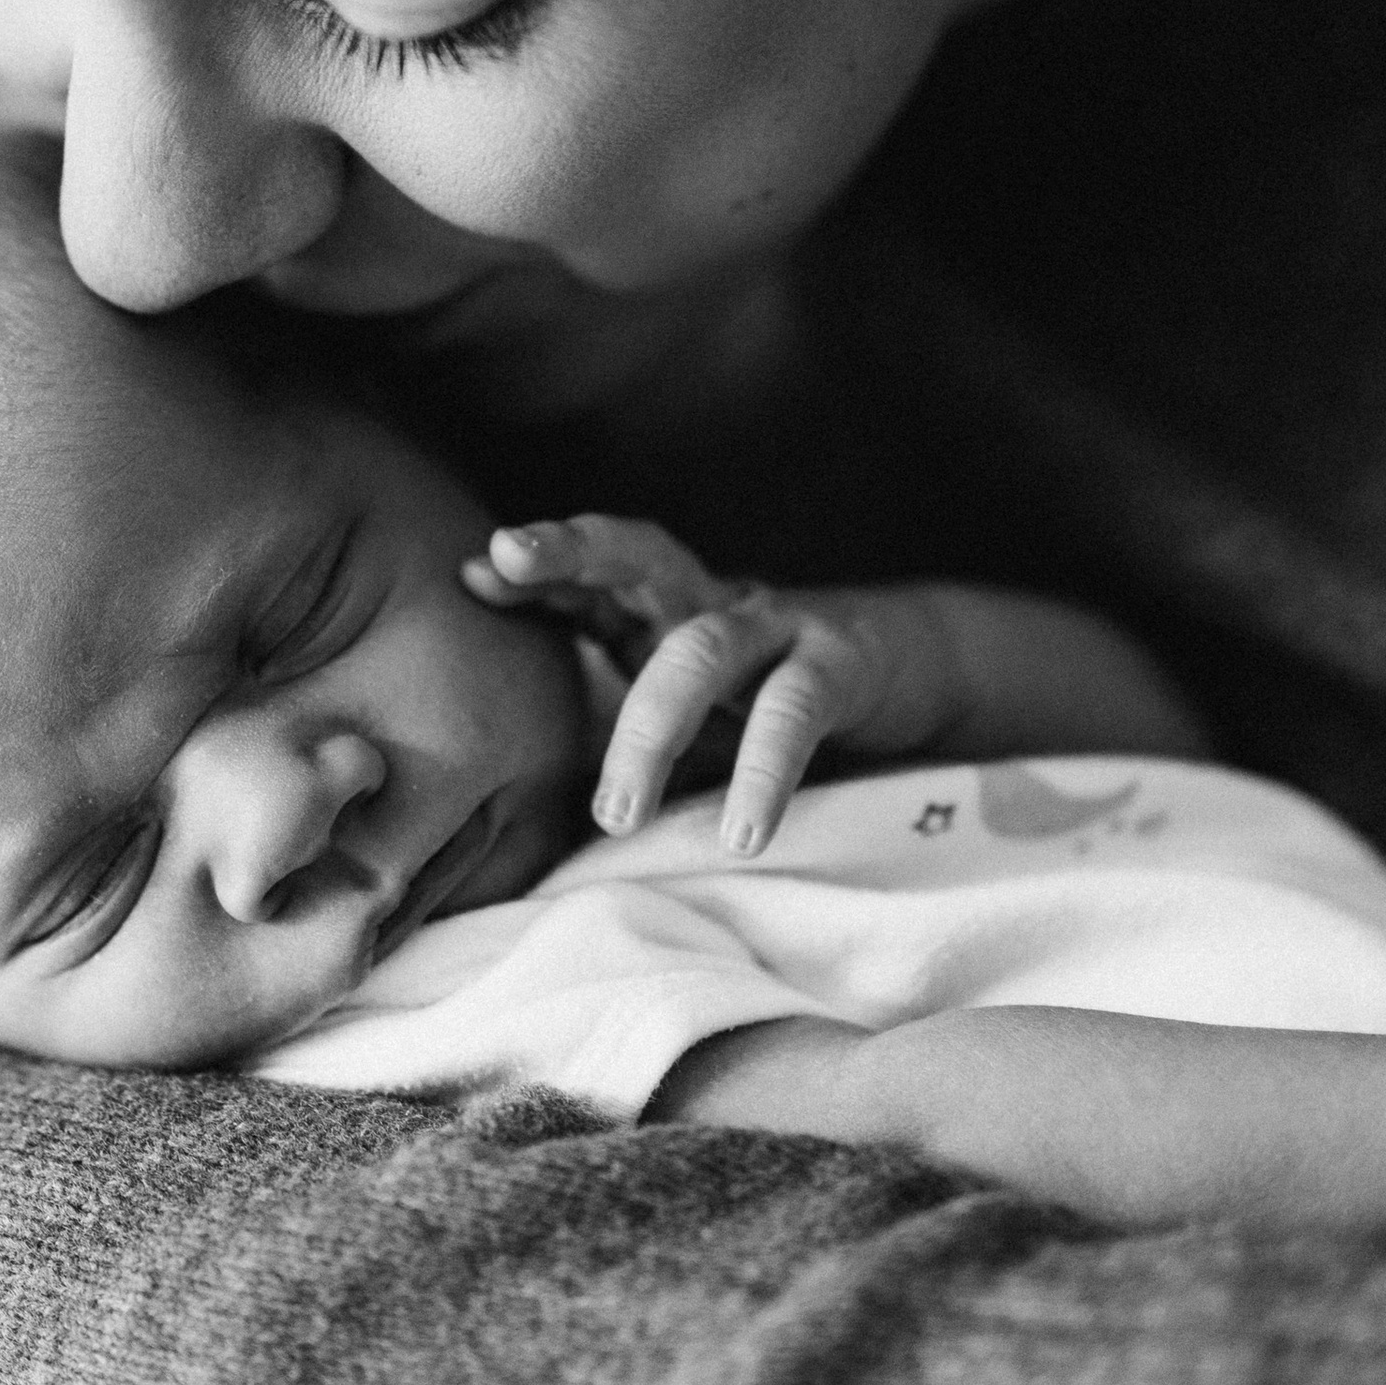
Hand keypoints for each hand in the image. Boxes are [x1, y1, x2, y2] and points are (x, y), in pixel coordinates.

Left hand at [463, 513, 897, 849]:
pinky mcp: (839, 665)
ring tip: (617, 815)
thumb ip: (602, 707)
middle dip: (570, 551)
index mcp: (661, 606)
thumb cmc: (761, 695)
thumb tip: (502, 752)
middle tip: (508, 563)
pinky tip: (742, 832)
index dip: (537, 567)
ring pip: (699, 651)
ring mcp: (776, 624)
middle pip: (637, 554)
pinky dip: (763, 772)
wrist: (909, 667)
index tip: (476, 575)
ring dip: (651, 731)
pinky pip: (791, 714)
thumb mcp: (678, 693)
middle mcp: (710, 599)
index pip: (589, 570)